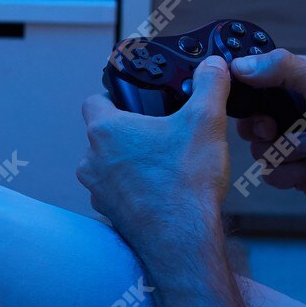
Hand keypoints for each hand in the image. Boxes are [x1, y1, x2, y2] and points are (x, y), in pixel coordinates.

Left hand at [79, 56, 231, 276]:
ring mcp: (98, 190)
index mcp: (106, 130)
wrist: (182, 241)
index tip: (134, 101)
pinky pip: (117, 192)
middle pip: (103, 134)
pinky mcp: (109, 213)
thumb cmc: (186, 184)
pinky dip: (135, 189)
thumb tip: (213, 65)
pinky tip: (162, 190)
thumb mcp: (206, 121)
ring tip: (164, 164)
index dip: (114, 97)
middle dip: (129, 132)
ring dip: (130, 162)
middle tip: (159, 133)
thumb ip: (210, 85)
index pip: (95, 101)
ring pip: (109, 165)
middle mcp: (92, 160)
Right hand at [229, 50, 305, 213]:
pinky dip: (295, 171)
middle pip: (248, 123)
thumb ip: (282, 68)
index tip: (247, 101)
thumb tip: (240, 65)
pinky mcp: (297, 174)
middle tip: (276, 128)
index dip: (244, 94)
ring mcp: (293, 146)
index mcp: (296, 87)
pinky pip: (273, 175)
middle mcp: (292, 115)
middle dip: (261, 129)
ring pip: (258, 152)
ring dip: (286, 152)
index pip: (254, 85)